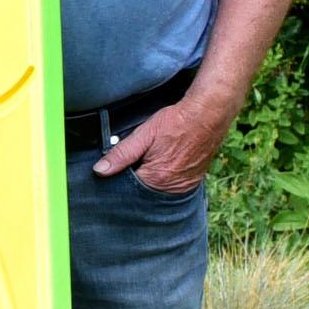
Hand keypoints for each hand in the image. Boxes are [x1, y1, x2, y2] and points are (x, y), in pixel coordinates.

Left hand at [97, 86, 233, 192]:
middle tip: (138, 159)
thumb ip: (121, 154)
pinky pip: (170, 187)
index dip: (119, 178)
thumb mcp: (144, 134)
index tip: (117, 168)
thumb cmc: (177, 122)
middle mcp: (172, 188)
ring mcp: (183, 186)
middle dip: (134, 180)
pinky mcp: (191, 182)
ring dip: (149, 180)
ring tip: (152, 159)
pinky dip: (162, 179)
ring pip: (156, 190)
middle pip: (142, 192)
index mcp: (157, 179)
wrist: (208, 115)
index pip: (127, 189)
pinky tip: (162, 163)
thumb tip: (99, 170)